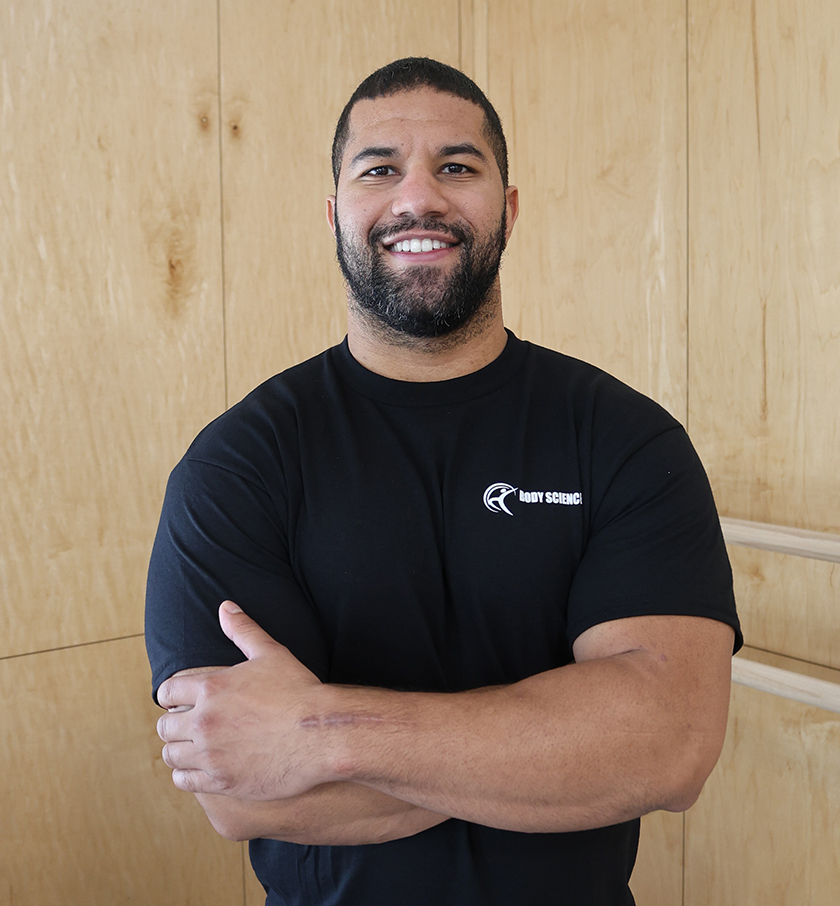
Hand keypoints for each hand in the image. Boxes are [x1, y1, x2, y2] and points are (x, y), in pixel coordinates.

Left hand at [157, 601, 330, 799]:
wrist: (321, 733)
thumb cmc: (299, 691)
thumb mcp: (271, 653)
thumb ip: (243, 630)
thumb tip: (225, 607)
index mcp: (211, 687)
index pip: (168, 691)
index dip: (172, 695)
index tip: (180, 700)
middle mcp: (204, 721)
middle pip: (165, 726)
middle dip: (174, 723)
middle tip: (189, 725)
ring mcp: (211, 754)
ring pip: (171, 754)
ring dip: (178, 750)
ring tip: (192, 748)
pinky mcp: (221, 781)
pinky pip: (184, 781)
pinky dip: (186, 775)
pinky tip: (199, 769)